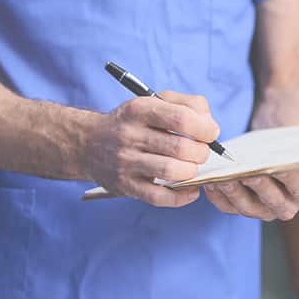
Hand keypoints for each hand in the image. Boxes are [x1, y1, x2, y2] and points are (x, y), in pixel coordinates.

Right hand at [84, 91, 219, 206]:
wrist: (88, 143)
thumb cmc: (132, 122)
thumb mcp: (154, 101)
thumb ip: (188, 104)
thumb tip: (210, 125)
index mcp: (139, 109)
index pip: (181, 118)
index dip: (205, 128)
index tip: (210, 133)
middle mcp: (129, 135)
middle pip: (180, 147)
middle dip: (201, 152)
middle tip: (200, 152)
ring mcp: (126, 162)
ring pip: (171, 171)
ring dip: (191, 172)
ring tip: (191, 167)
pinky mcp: (125, 186)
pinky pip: (160, 197)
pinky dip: (182, 197)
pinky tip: (190, 190)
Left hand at [203, 167, 298, 220]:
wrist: (280, 118)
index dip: (287, 180)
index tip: (275, 168)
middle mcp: (288, 204)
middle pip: (272, 204)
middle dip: (258, 190)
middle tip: (245, 174)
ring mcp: (263, 207)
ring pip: (248, 208)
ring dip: (234, 195)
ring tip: (222, 179)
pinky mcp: (242, 202)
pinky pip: (229, 206)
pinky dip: (219, 198)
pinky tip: (211, 182)